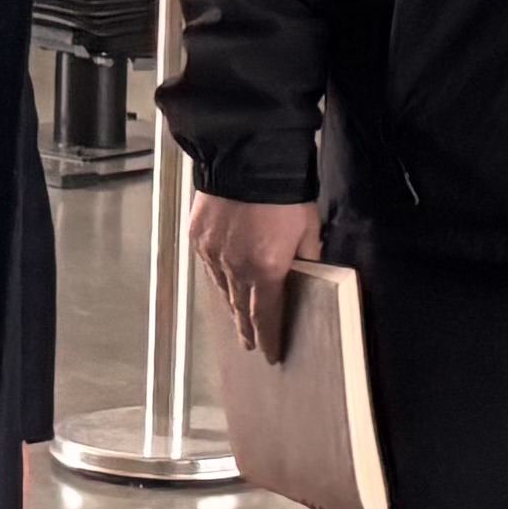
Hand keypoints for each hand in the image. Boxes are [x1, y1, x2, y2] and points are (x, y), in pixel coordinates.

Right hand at [190, 193, 321, 359]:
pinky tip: (223, 283)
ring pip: (222, 290)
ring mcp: (213, 252)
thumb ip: (308, 257)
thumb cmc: (284, 190)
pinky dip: (218, 278)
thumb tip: (308, 274)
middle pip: (240, 309)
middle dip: (247, 329)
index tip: (270, 353)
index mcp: (266, 270)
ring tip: (237, 319)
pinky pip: (209, 267)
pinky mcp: (199, 236)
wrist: (249, 154)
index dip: (268, 338)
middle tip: (251, 344)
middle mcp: (236, 268)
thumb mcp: (309, 228)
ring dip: (232, 306)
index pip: (266, 316)